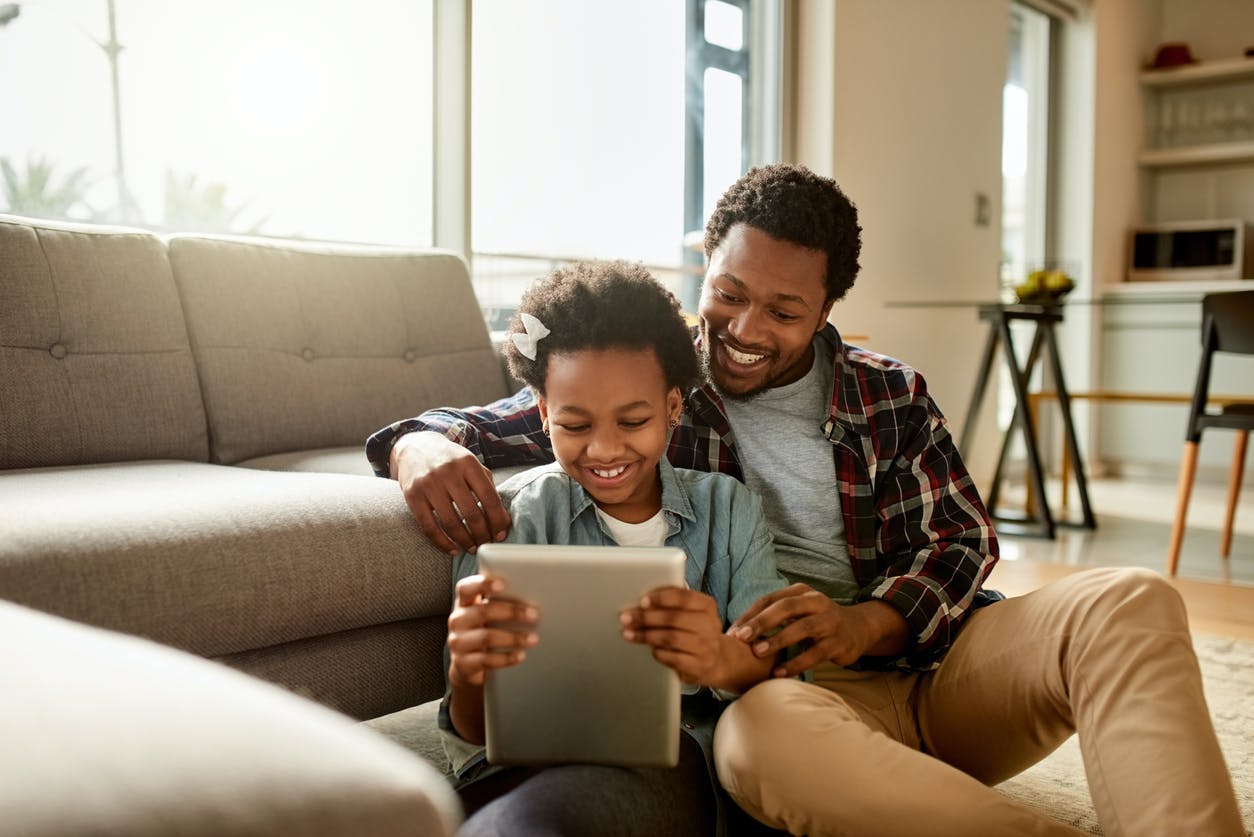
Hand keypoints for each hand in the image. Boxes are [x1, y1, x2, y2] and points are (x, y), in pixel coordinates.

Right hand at [392, 431, 511, 554]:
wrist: (416, 446)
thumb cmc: (450, 460)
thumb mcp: (471, 464)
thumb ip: (487, 487)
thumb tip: (502, 520)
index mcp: (468, 463)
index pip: (489, 497)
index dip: (498, 520)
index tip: (501, 534)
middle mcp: (448, 472)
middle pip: (471, 513)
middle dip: (482, 534)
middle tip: (486, 544)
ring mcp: (428, 484)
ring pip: (450, 523)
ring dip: (464, 541)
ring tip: (472, 548)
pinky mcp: (412, 496)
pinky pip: (429, 527)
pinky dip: (442, 543)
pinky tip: (452, 549)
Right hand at [447, 574, 537, 686]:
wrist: (467, 665)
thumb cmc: (483, 631)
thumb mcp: (487, 615)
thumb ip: (500, 602)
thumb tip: (532, 595)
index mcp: (464, 603)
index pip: (466, 588)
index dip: (483, 584)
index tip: (503, 583)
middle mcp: (457, 620)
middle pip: (482, 612)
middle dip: (511, 612)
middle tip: (534, 614)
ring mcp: (458, 643)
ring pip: (486, 637)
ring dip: (513, 638)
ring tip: (533, 638)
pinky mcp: (463, 663)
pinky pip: (486, 660)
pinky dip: (506, 658)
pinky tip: (520, 655)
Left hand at [620, 586, 725, 685]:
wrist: (718, 661)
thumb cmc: (696, 632)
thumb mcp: (693, 612)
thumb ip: (673, 603)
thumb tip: (643, 600)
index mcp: (707, 606)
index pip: (684, 597)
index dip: (662, 598)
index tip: (642, 601)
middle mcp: (710, 625)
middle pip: (673, 618)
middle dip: (646, 618)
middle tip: (626, 618)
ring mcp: (706, 647)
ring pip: (670, 638)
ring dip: (646, 635)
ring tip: (629, 633)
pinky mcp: (699, 666)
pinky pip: (672, 658)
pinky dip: (657, 652)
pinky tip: (650, 649)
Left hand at [728, 584, 907, 676]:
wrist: (858, 628)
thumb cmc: (817, 621)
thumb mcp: (798, 612)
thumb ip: (774, 617)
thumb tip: (738, 632)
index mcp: (801, 592)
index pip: (770, 599)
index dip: (750, 615)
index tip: (733, 632)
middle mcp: (816, 602)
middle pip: (785, 608)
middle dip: (761, 622)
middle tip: (741, 638)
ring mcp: (829, 621)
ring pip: (802, 628)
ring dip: (778, 640)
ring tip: (758, 652)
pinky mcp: (838, 642)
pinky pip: (814, 654)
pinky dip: (796, 663)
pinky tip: (779, 672)